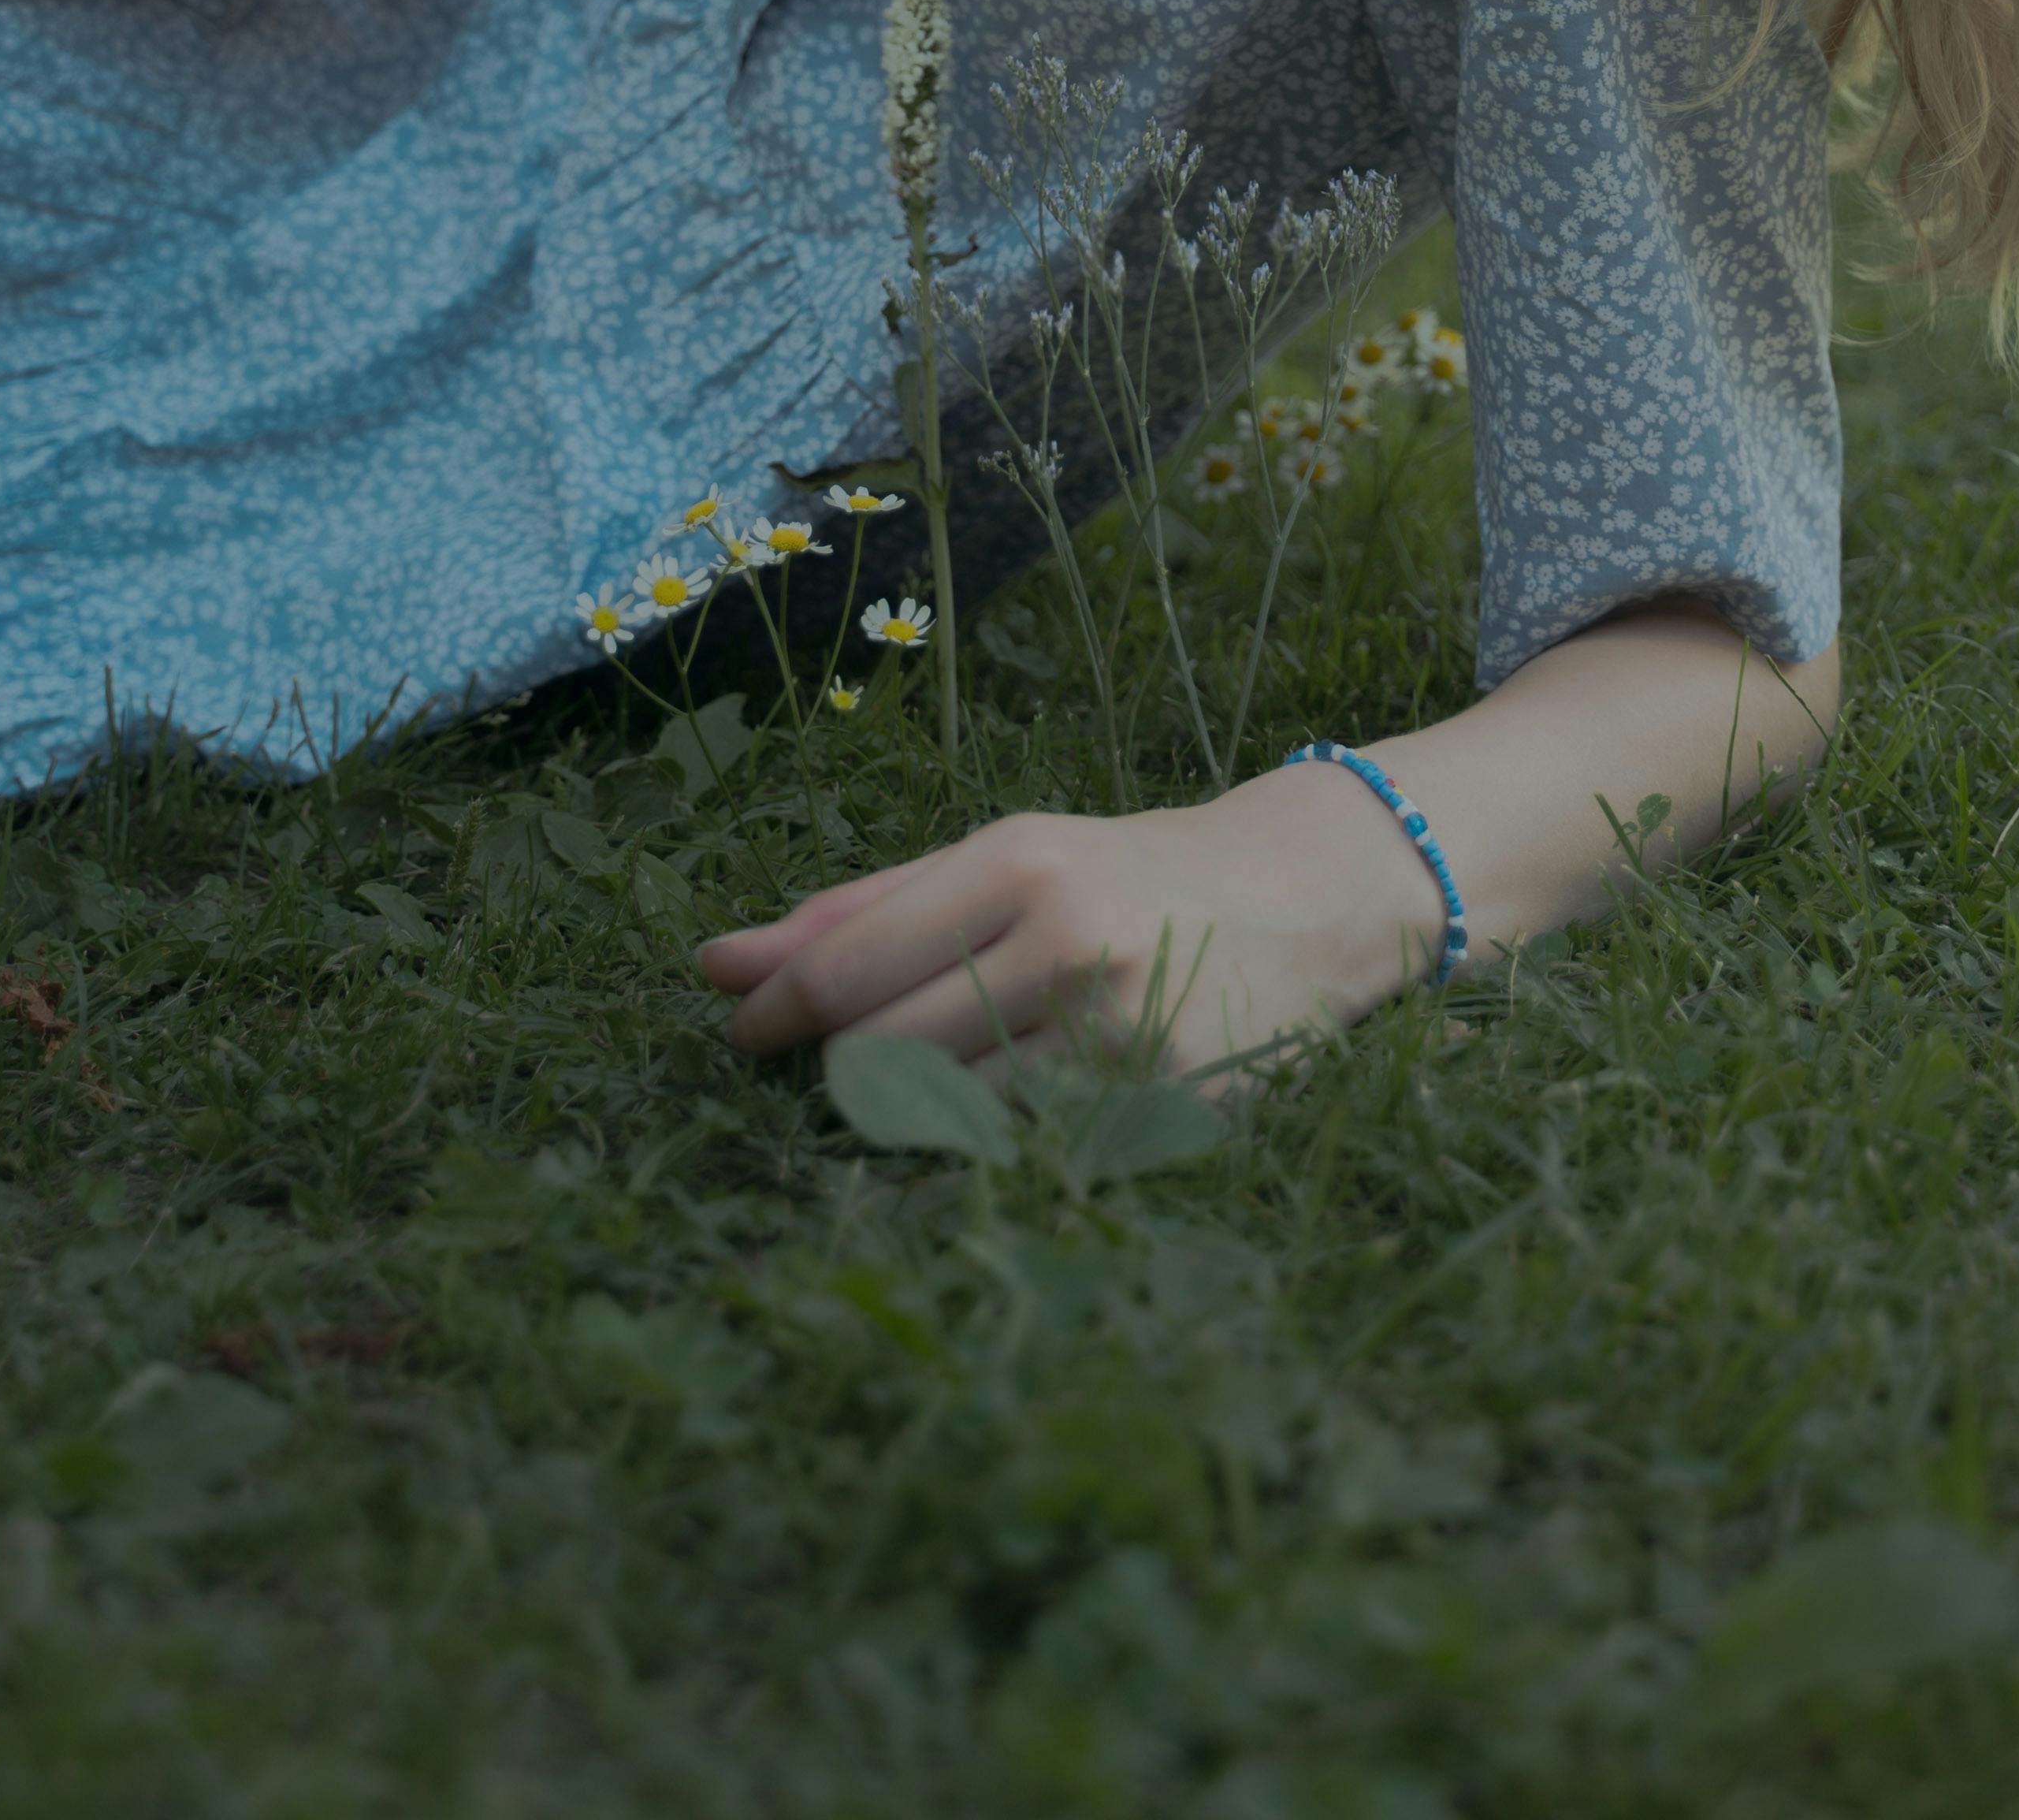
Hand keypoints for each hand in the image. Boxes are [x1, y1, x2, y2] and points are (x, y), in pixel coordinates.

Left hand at [697, 767, 1444, 1077]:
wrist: (1302, 901)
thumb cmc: (1120, 874)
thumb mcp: (998, 859)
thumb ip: (862, 910)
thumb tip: (715, 963)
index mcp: (1021, 864)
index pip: (849, 971)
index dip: (773, 1014)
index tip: (741, 1030)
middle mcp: (1071, 946)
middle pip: (883, 1053)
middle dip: (836, 1067)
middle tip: (839, 1057)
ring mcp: (1120, 1040)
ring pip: (945, 1120)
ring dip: (909, 1114)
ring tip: (941, 1074)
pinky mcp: (1161, 1114)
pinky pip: (1021, 1159)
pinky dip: (987, 1150)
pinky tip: (1004, 1113)